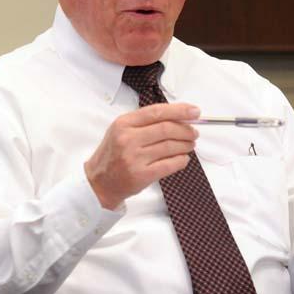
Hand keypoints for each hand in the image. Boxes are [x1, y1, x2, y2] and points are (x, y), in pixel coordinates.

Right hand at [85, 103, 199, 209]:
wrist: (99, 182)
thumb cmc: (113, 155)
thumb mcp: (121, 131)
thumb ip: (146, 122)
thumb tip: (178, 117)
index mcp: (123, 124)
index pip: (157, 112)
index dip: (179, 111)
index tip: (194, 112)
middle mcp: (127, 139)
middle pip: (166, 129)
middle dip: (186, 130)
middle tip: (194, 132)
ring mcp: (134, 158)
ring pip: (170, 146)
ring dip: (185, 145)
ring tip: (190, 145)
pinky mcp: (141, 175)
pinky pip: (169, 165)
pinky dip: (181, 160)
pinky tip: (183, 158)